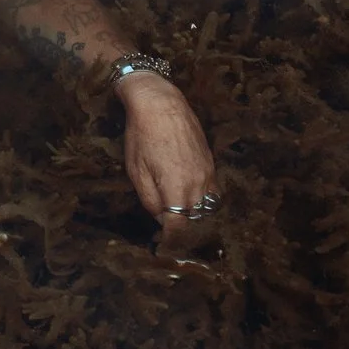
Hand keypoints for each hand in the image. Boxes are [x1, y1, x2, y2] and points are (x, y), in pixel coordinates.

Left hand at [116, 72, 218, 245]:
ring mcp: (208, 174)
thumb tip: (160, 218)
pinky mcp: (212, 164)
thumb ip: (150, 199)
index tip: (162, 245)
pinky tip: (188, 199)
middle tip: (167, 233)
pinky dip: (203, 201)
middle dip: (183, 230)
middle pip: (196, 220)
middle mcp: (198, 185)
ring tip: (178, 218)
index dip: (171, 240)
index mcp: (177, 188)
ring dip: (194, 216)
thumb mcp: (136, 170)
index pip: (180, 227)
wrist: (161, 103)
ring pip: (207, 207)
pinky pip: (212, 192)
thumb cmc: (142, 136)